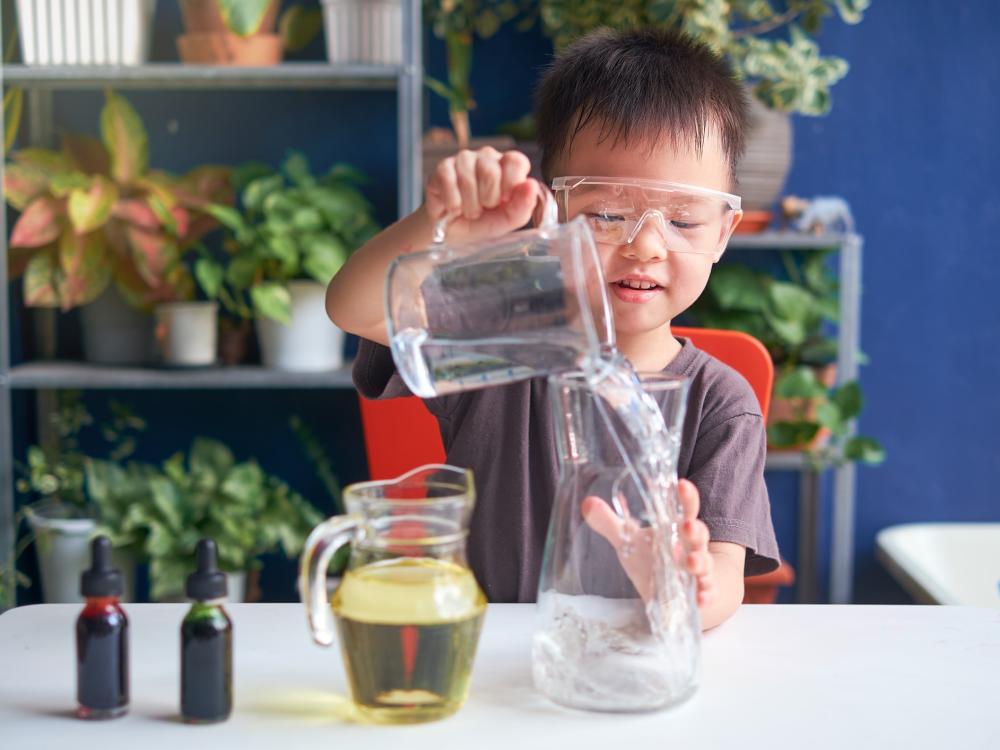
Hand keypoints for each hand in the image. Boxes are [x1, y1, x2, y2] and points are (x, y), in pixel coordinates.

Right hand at [423, 147, 538, 243]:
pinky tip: (454, 208)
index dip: (511, 182)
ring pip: (468, 177)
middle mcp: (487, 158)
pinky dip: (453, 202)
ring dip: (469, 205)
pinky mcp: (443, 167)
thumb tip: (531, 185)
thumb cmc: (483, 223)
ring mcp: (464, 159)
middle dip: (487, 199)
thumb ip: (523, 205)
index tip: (505, 201)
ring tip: (469, 211)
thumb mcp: (507, 220)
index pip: (516, 160)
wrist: (453, 235)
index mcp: (508, 167)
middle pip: (490, 171)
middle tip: (484, 208)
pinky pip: (449, 181)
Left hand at [582, 479, 714, 606]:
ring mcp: (697, 572)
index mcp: (676, 530)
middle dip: (694, 530)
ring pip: (704, 564)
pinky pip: (707, 595)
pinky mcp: (699, 595)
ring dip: (700, 562)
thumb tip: (587, 502)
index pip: (685, 509)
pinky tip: (702, 598)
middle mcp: (690, 548)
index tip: (682, 484)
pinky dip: (706, 596)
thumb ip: (610, 523)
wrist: (675, 596)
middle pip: (698, 535)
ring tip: (692, 562)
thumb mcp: (630, 542)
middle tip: (686, 525)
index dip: (686, 497)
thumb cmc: (653, 561)